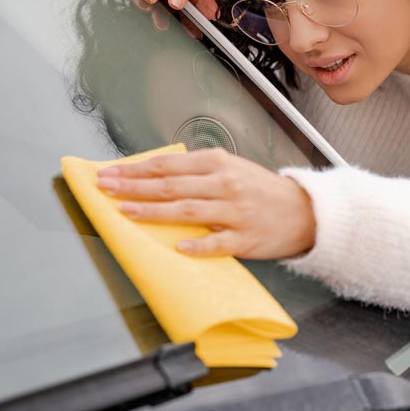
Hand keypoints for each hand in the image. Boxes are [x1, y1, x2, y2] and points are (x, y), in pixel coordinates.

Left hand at [95, 148, 316, 259]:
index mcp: (218, 163)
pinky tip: (179, 247)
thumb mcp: (231, 168)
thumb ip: (197, 171)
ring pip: (188, 210)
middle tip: (106, 189)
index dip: (135, 169)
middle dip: (134, 187)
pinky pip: (218, 243)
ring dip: (154, 212)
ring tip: (127, 213)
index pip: (168, 165)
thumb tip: (154, 176)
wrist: (304, 211)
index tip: (109, 173)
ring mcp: (235, 212)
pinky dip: (198, 245)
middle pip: (171, 185)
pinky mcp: (246, 238)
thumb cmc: (261, 190)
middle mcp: (225, 184)